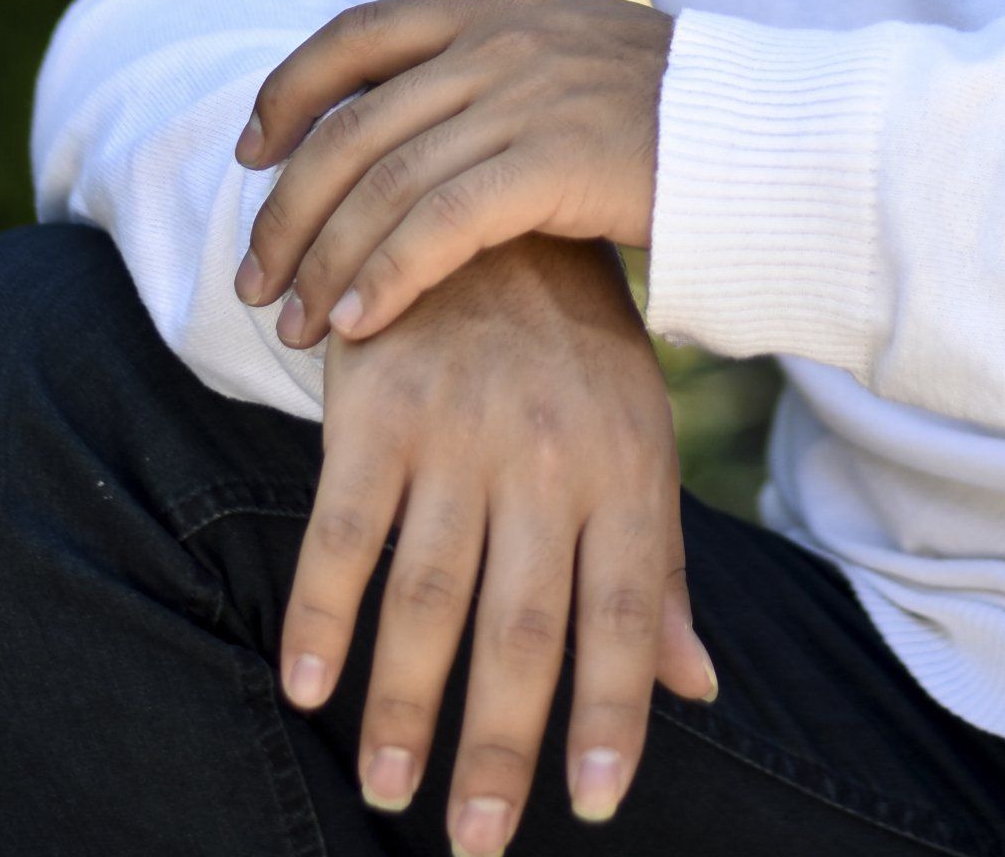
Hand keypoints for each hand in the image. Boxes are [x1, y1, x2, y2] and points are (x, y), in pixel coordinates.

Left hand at [233, 0, 674, 347]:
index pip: (362, 31)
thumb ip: (511, 89)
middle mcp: (506, 42)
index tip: (252, 150)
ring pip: (383, 180)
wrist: (787, 137)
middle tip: (256, 280)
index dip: (291, 88)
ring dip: (325, 261)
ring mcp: (530, 96)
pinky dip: (385, 277)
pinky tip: (359, 327)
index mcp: (505, 13)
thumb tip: (437, 140)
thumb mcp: (586, 74)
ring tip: (294, 329)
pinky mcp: (556, 160)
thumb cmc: (694, 128)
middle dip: (288, 206)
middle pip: (352, 121)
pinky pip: (438, 225)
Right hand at [283, 233, 714, 853]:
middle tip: (472, 841)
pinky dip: (322, 611)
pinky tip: (309, 683)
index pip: (628, 609)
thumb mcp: (638, 435)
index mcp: (627, 463)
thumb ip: (660, 564)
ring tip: (391, 788)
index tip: (593, 804)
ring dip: (405, 703)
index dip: (612, 712)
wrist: (489, 210)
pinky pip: (343, 529)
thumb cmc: (575, 348)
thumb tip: (695, 688)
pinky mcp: (380, 406)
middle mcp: (549, 454)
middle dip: (498, 744)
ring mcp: (462, 429)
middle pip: (524, 624)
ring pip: (428, 595)